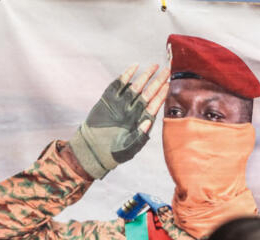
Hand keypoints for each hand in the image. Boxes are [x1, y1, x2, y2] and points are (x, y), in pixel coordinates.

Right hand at [68, 64, 169, 179]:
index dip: (160, 95)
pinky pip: (118, 86)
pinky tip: (133, 67)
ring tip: (153, 66)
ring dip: (145, 77)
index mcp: (141, 121)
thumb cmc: (114, 153)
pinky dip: (126, 76)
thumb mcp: (129, 148)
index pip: (154, 105)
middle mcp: (133, 111)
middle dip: (157, 82)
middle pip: (148, 93)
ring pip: (136, 87)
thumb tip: (149, 122)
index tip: (167, 85)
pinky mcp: (108, 100)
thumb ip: (140, 137)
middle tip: (166, 71)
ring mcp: (121, 104)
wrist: (93, 150)